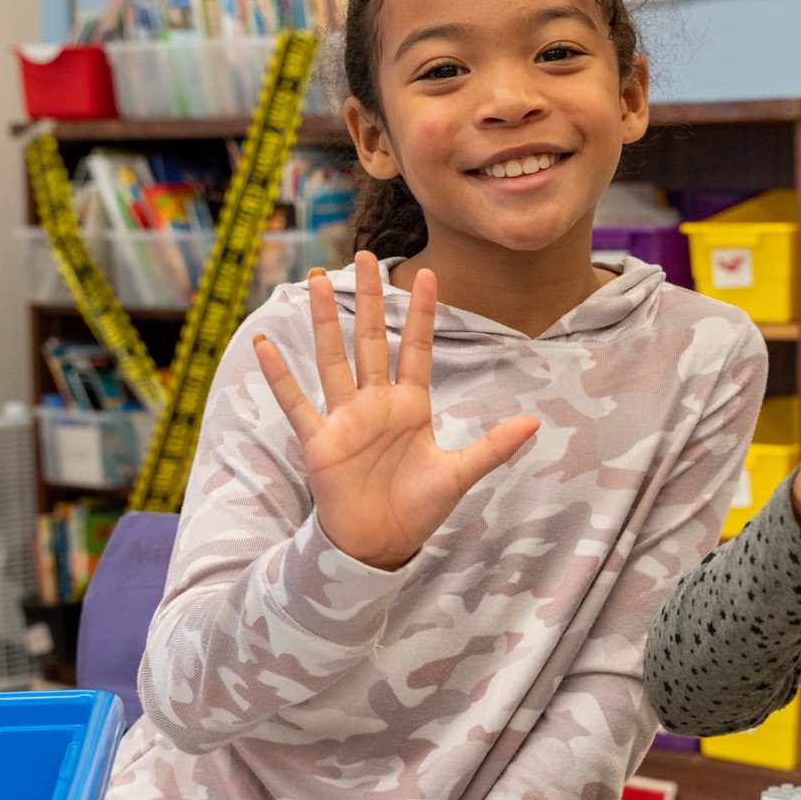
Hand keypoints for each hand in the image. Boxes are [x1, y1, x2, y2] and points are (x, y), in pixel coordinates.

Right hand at [252, 252, 539, 570]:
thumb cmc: (417, 509)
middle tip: (366, 254)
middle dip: (368, 298)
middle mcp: (375, 404)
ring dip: (323, 320)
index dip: (421, 313)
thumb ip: (493, 447)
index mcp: (410, 406)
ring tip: (313, 279)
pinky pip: (296, 402)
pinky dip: (280, 375)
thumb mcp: (459, 475)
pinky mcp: (319, 441)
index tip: (427, 272)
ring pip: (332, 358)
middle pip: (370, 339)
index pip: (416, 348)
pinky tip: (266, 343)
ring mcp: (345, 419)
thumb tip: (535, 423)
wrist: (380, 545)